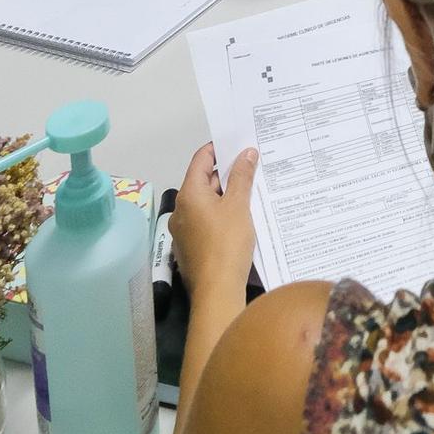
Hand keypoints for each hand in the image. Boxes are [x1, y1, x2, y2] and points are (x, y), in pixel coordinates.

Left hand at [171, 143, 258, 297]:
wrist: (217, 289)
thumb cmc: (227, 243)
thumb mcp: (239, 206)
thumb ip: (242, 177)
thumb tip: (246, 153)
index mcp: (189, 194)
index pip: (200, 160)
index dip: (218, 148)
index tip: (237, 144)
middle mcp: (181, 209)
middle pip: (202, 181)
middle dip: (226, 174)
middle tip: (252, 167)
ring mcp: (184, 230)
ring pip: (205, 203)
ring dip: (225, 196)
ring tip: (252, 191)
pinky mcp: (191, 247)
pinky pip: (206, 222)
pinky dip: (221, 215)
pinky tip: (241, 219)